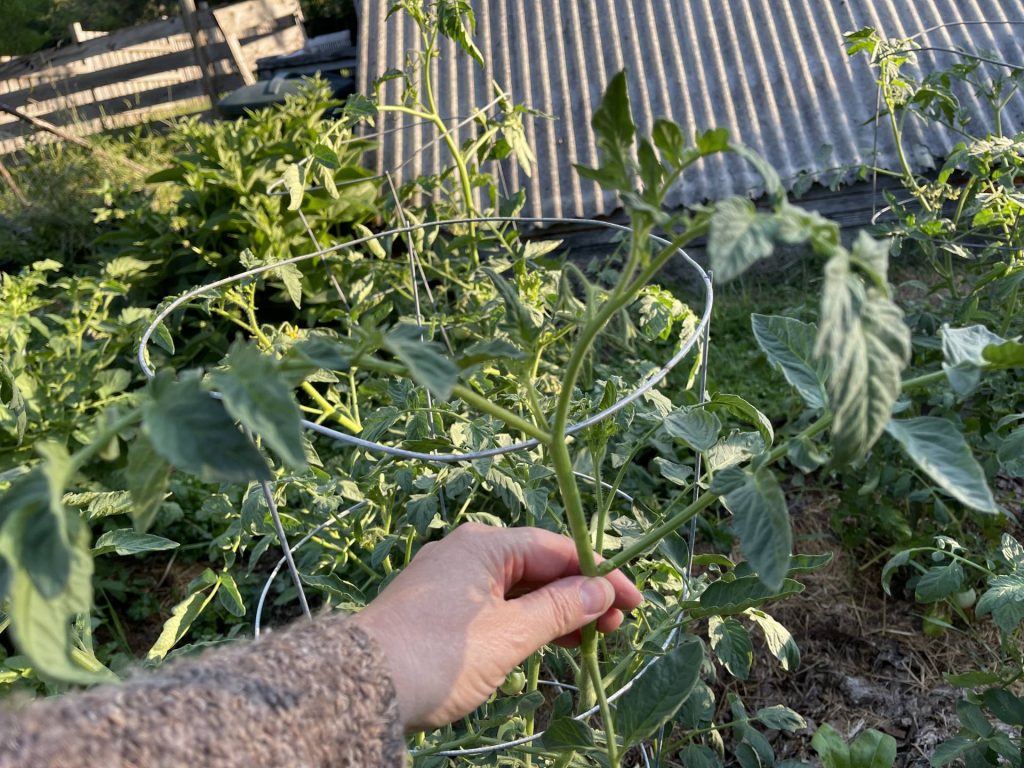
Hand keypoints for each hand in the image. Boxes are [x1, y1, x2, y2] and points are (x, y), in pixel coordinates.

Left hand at [352, 523, 643, 731]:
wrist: (362, 685)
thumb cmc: (439, 654)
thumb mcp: (509, 634)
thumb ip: (559, 610)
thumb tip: (600, 591)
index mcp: (484, 545)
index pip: (557, 549)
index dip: (599, 574)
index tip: (632, 602)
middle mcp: (467, 552)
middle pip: (538, 566)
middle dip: (579, 594)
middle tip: (615, 627)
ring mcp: (451, 580)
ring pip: (518, 588)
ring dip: (555, 611)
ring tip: (590, 638)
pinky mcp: (440, 608)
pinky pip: (496, 605)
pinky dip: (526, 621)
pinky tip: (548, 642)